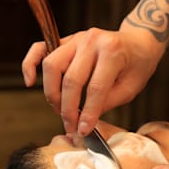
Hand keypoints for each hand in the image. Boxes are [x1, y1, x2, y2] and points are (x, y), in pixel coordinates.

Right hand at [22, 23, 164, 134]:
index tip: (83, 131)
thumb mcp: (131, 87)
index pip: (95, 88)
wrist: (139, 41)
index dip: (87, 113)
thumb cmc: (137, 64)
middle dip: (68, 109)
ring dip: (52, 92)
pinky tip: (30, 81)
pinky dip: (30, 64)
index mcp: (113, 52)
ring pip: (52, 65)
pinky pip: (40, 48)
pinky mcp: (66, 40)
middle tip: (70, 125)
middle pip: (71, 79)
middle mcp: (92, 41)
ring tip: (60, 109)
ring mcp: (76, 38)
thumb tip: (84, 120)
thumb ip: (107, 102)